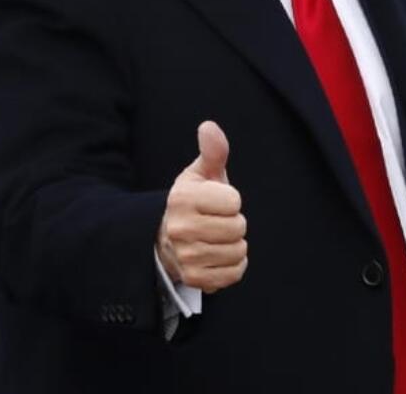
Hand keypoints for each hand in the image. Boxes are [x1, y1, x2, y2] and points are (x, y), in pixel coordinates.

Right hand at [156, 121, 247, 292]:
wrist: (166, 238)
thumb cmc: (192, 201)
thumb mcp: (200, 174)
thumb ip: (212, 151)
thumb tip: (209, 126)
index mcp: (183, 198)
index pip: (234, 200)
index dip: (231, 200)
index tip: (216, 201)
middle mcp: (180, 228)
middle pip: (238, 227)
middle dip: (234, 223)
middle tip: (216, 222)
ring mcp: (186, 256)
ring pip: (238, 251)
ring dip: (235, 245)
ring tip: (216, 238)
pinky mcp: (194, 278)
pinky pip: (235, 273)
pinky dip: (233, 265)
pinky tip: (218, 256)